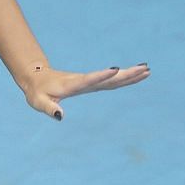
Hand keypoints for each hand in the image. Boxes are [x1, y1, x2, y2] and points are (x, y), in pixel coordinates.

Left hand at [18, 61, 149, 120]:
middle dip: (126, 74)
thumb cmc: (37, 92)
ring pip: (112, 78)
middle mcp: (84, 81)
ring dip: (130, 74)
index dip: (101, 75)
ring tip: (147, 69)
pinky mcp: (92, 83)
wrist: (37, 78)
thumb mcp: (37, 102)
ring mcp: (89, 81)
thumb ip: (48, 108)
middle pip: (108, 78)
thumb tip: (60, 116)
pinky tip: (138, 74)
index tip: (115, 69)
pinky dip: (125, 78)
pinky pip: (111, 81)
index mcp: (72, 85)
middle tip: (144, 69)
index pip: (89, 79)